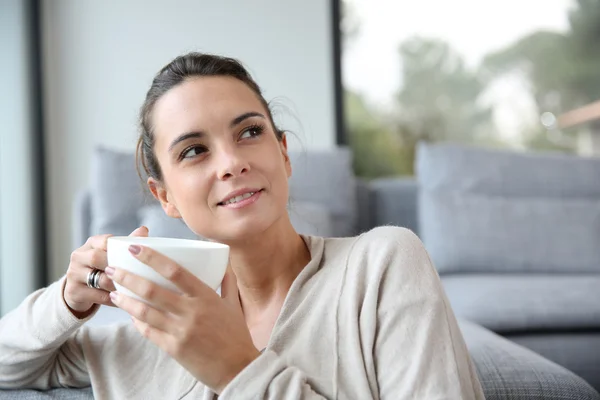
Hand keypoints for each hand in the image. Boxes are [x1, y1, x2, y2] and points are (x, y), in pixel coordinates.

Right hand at [63, 226, 148, 317]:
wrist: (79, 289)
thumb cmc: (102, 268)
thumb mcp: (111, 254)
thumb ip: (126, 244)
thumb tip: (144, 230)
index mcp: (91, 244)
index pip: (104, 240)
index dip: (118, 247)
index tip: (135, 254)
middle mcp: (79, 256)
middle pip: (97, 258)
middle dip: (117, 266)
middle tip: (137, 274)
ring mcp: (74, 274)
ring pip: (99, 279)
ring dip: (119, 285)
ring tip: (135, 288)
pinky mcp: (74, 291)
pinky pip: (98, 296)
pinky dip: (115, 299)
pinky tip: (126, 300)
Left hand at [106, 245, 259, 393]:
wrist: (238, 369)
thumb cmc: (236, 336)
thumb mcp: (234, 305)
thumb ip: (227, 282)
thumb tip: (224, 262)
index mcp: (206, 296)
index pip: (175, 271)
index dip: (152, 258)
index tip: (136, 248)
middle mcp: (191, 312)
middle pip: (152, 290)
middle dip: (129, 278)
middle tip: (113, 269)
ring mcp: (180, 331)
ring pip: (145, 312)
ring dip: (126, 300)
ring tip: (114, 292)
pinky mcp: (173, 348)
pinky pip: (149, 331)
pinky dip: (137, 321)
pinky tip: (130, 313)